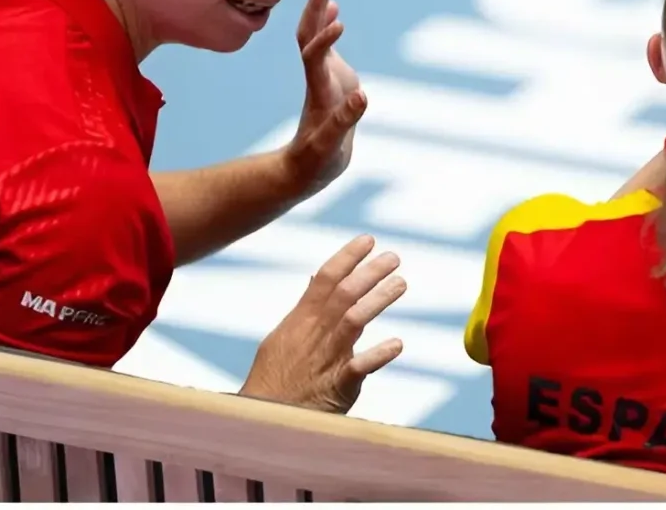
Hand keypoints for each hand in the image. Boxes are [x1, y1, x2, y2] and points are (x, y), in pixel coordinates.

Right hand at [239, 234, 404, 412]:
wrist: (264, 425)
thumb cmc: (275, 379)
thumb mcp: (281, 338)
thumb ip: (304, 308)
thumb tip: (317, 277)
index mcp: (300, 321)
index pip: (324, 279)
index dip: (347, 257)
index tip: (368, 240)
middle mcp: (315, 335)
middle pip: (344, 294)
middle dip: (370, 272)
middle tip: (394, 257)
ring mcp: (327, 359)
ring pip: (354, 321)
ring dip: (379, 300)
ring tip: (400, 283)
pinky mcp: (338, 387)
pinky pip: (360, 367)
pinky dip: (379, 354)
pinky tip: (397, 344)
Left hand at [283, 0, 365, 195]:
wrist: (305, 167)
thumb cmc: (316, 162)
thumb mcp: (328, 149)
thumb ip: (344, 122)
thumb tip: (363, 96)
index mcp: (318, 93)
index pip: (314, 59)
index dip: (324, 40)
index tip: (338, 23)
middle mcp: (317, 79)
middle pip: (309, 38)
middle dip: (314, 11)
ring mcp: (323, 77)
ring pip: (314, 38)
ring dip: (319, 12)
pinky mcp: (331, 79)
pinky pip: (326, 46)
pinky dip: (329, 26)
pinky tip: (335, 12)